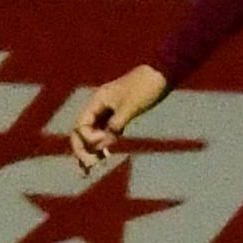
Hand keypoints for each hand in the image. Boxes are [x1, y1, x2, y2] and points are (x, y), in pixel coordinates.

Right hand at [59, 63, 169, 182]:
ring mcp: (108, 110)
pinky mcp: (118, 114)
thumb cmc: (146, 88)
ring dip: (90, 150)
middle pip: (81, 131)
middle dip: (81, 150)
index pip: (81, 125)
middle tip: (87, 169)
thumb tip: (103, 144)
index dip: (89, 139)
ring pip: (92, 133)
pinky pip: (104, 132)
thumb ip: (115, 126)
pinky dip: (102, 144)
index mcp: (97, 100)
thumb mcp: (130, 108)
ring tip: (89, 170)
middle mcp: (99, 105)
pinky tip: (103, 156)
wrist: (162, 73)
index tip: (106, 141)